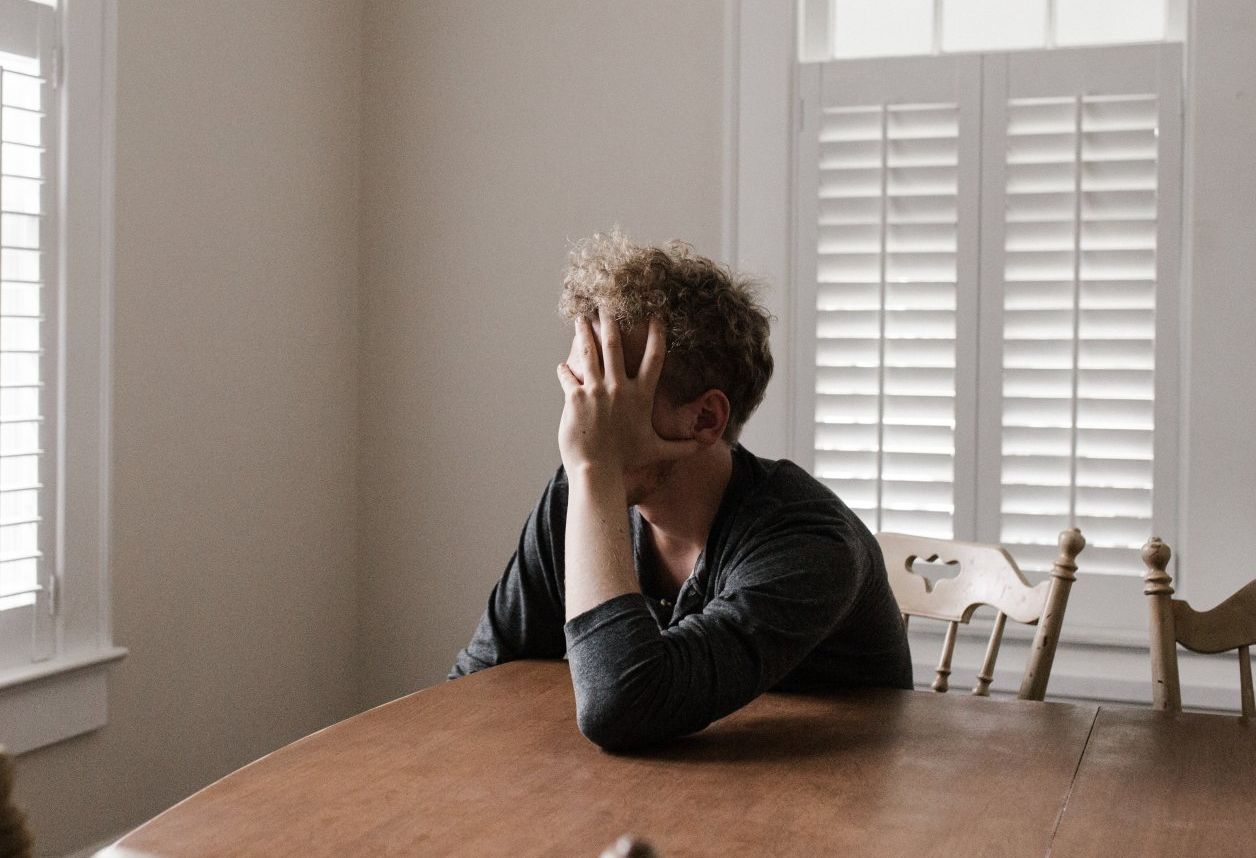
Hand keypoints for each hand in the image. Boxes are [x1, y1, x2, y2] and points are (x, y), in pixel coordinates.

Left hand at [556, 315, 699, 473]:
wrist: (598, 471)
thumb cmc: (627, 461)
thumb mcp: (657, 451)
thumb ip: (682, 447)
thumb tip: (705, 447)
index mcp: (640, 395)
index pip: (654, 358)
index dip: (657, 335)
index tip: (656, 316)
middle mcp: (619, 387)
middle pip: (615, 345)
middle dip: (611, 321)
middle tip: (607, 303)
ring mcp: (595, 390)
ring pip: (589, 352)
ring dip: (584, 333)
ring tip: (580, 317)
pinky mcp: (575, 397)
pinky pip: (568, 376)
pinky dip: (565, 370)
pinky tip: (562, 366)